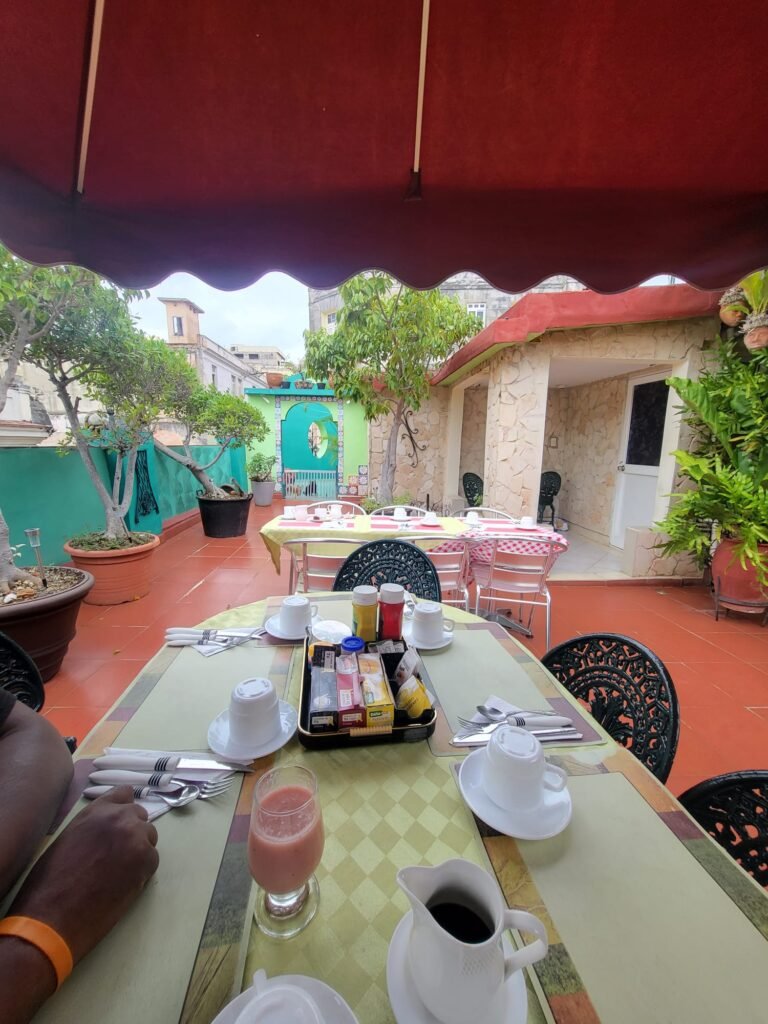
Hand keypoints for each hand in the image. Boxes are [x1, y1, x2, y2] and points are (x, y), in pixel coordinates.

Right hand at [9, 788, 158, 963]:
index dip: (123, 810)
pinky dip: (142, 871)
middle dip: (132, 832)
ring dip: (138, 850)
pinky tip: (122, 885)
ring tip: (117, 872)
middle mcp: (119, 817)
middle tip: (117, 856)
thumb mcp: (69, 839)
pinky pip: (152, 859)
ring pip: (149, 837)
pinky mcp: (147, 860)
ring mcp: (135, 837)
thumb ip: (92, 826)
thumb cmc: (51, 881)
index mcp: (96, 810)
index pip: (124, 794)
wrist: (53, 916)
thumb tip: (108, 827)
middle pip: (140, 816)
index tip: (120, 823)